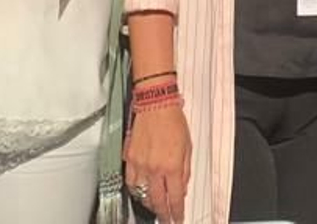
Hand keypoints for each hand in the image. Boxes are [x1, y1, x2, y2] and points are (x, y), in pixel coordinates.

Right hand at [126, 105, 191, 222]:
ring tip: (155, 205)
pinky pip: (130, 181)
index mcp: (172, 166)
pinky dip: (136, 189)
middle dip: (162, 214)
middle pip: (157, 201)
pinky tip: (140, 190)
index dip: (177, 212)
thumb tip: (182, 188)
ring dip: (149, 203)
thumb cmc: (173, 121)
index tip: (178, 218)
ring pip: (142, 194)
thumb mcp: (188, 147)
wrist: (155, 104)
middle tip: (166, 218)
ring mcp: (140, 164)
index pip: (174, 198)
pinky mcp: (129, 158)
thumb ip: (185, 171)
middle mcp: (154, 168)